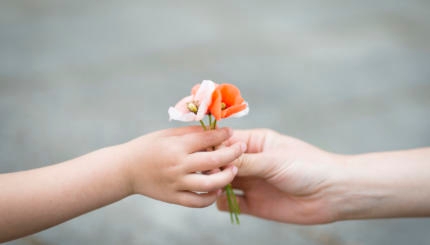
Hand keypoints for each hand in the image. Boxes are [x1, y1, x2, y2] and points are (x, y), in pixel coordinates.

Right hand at [121, 126, 245, 207]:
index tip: (231, 132)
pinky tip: (217, 189)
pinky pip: (198, 201)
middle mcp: (178, 165)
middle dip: (232, 153)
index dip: (223, 135)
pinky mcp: (174, 197)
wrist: (125, 170)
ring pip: (210, 184)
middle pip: (214, 160)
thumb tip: (213, 130)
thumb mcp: (166, 134)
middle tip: (241, 147)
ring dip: (226, 177)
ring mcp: (176, 183)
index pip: (207, 139)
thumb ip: (189, 132)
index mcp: (176, 146)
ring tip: (233, 171)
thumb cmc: (147, 147)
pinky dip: (211, 197)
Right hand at [217, 129, 343, 223]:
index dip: (212, 147)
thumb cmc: (307, 167)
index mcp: (255, 143)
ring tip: (213, 186)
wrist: (332, 194)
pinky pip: (231, 203)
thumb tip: (216, 159)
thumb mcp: (274, 160)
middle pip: (220, 162)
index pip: (225, 141)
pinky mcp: (254, 204)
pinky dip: (223, 202)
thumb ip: (245, 161)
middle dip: (210, 167)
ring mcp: (252, 182)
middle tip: (205, 173)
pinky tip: (222, 200)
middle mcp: (250, 162)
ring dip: (214, 184)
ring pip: (222, 182)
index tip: (201, 154)